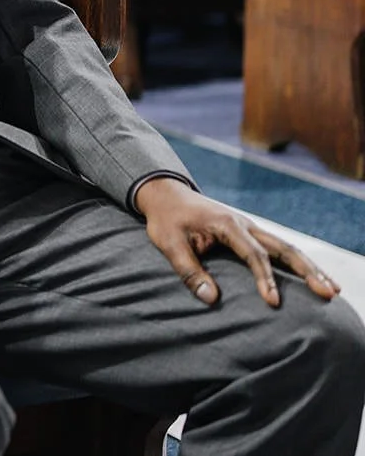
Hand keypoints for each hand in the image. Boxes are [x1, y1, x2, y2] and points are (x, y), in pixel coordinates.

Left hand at [135, 176, 338, 307]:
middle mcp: (245, 224)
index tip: (273, 302)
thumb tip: (211, 299)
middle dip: (307, 271)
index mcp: (227, 224)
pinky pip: (279, 248)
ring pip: (287, 247)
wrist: (165, 195)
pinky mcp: (250, 234)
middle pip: (284, 248)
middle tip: (327, 293)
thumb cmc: (166, 219)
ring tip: (332, 290)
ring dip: (310, 268)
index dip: (265, 278)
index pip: (254, 254)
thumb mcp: (168, 243)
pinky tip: (313, 277)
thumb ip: (188, 270)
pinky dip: (298, 263)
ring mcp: (250, 228)